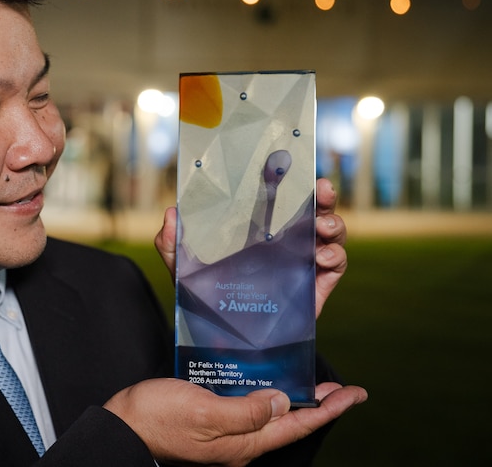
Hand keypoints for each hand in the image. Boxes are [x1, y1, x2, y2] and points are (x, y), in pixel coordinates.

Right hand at [104, 378, 366, 465]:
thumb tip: (282, 402)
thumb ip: (246, 411)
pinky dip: (263, 395)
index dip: (329, 410)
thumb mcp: (204, 413)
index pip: (296, 425)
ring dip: (292, 400)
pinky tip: (261, 381)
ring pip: (268, 417)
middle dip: (317, 407)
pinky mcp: (209, 422)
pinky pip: (246, 410)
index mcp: (243, 443)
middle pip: (288, 423)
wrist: (122, 427)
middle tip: (341, 389)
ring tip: (310, 384)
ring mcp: (224, 434)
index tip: (355, 394)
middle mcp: (239, 442)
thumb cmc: (158, 418)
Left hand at [154, 177, 347, 318]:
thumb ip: (171, 243)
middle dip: (324, 196)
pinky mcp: (317, 285)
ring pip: (332, 234)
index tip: (296, 167)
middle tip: (322, 189)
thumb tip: (171, 213)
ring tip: (322, 227)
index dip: (293, 182)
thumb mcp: (183, 268)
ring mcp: (304, 261)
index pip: (281, 199)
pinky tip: (320, 257)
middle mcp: (287, 241)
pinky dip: (335, 256)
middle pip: (314, 210)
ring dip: (334, 224)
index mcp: (260, 230)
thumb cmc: (208, 295)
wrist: (225, 340)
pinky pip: (337, 265)